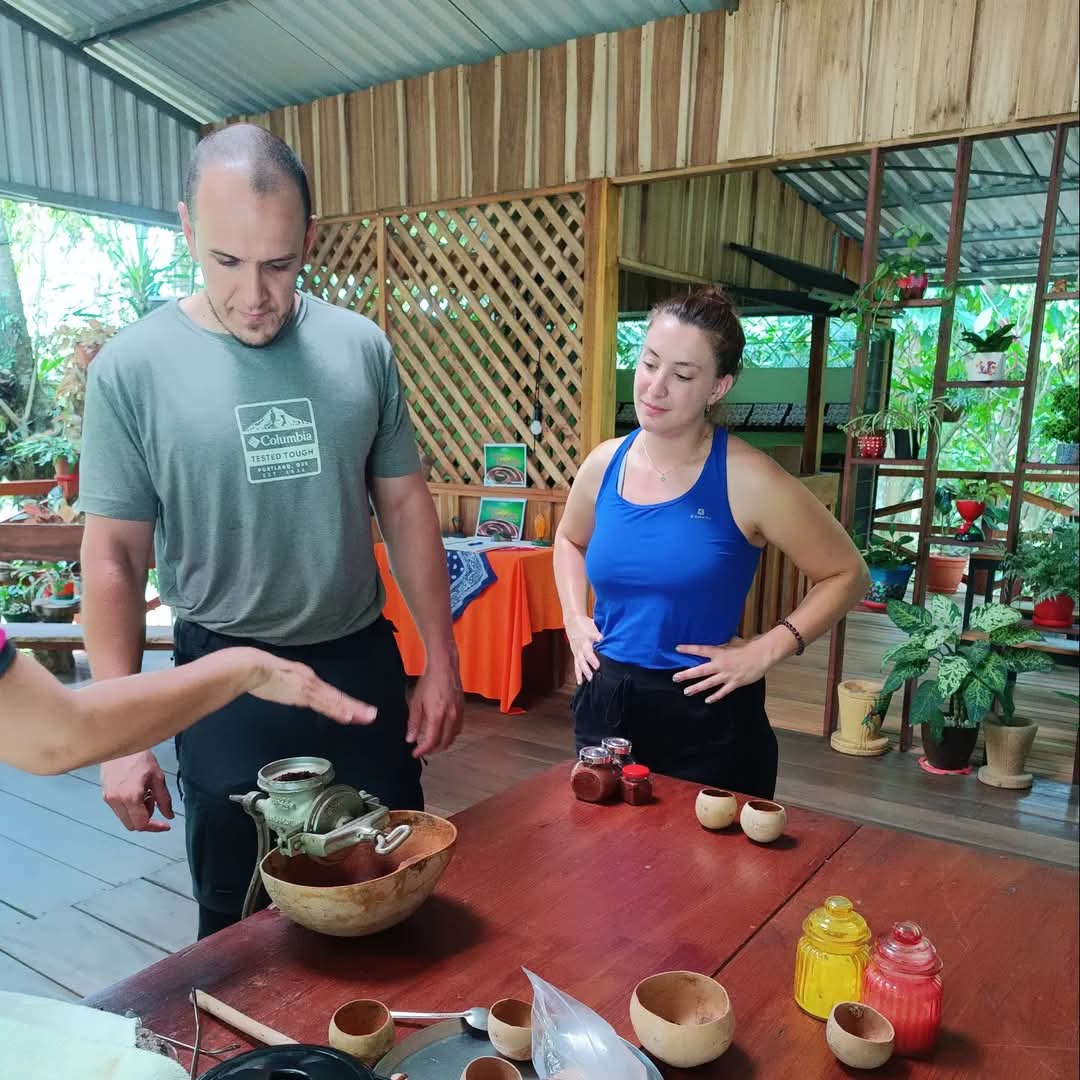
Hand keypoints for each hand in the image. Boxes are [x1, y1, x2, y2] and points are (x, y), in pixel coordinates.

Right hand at [101, 750, 173, 831]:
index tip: (165, 825)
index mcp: (130, 797)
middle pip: (132, 825)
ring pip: (125, 818)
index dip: (155, 827)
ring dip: (138, 813)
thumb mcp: (158, 778)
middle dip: (146, 819)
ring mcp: (108, 798)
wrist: (120, 744)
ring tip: (146, 793)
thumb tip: (169, 816)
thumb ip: (164, 800)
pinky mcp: (104, 795)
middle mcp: (116, 801)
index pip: (142, 824)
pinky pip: (119, 810)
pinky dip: (130, 807)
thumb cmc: (140, 758)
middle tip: (154, 801)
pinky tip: (137, 791)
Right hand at [242, 650, 376, 723]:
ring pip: (334, 701)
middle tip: (372, 715)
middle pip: (337, 698)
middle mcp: (312, 682)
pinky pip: (323, 704)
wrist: (250, 666)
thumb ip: (289, 686)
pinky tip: (347, 716)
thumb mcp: (279, 679)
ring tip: (367, 717)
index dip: (344, 703)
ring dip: (351, 710)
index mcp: (307, 678)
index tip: (357, 711)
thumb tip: (292, 692)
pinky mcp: (302, 693)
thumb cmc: (258, 671)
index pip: (330, 694)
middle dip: (355, 707)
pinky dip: (336, 710)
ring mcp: (308, 687)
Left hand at [406, 657, 463, 757]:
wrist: (444, 667)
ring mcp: (458, 713)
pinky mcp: (463, 709)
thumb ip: (414, 722)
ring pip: (453, 737)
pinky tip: (444, 732)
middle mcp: (450, 716)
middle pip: (444, 742)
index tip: (416, 753)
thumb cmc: (430, 681)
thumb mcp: (416, 702)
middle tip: (423, 750)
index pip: (431, 741)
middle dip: (433, 750)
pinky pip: (459, 728)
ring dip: (443, 743)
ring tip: (433, 743)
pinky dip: (451, 735)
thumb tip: (411, 738)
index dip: (423, 750)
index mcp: (437, 715)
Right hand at [566, 614, 601, 683]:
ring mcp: (578, 651)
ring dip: (585, 671)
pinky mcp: (576, 655)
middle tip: (597, 668)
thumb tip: (615, 635)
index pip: (594, 636)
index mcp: (589, 634)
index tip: (602, 641)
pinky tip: (580, 683)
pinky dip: (578, 675)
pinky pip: (576, 666)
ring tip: (590, 679)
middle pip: (587, 653)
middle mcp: (582, 644)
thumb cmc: (586, 624)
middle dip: (592, 661)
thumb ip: (602, 631)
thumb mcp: (594, 624)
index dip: (598, 639)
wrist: (572, 622)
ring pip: (581, 662)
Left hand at [673, 637, 772, 702]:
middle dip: (687, 674)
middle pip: (700, 670)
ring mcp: (727, 675)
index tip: (677, 648)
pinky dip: (715, 697)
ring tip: (686, 691)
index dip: (688, 649)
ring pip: (708, 683)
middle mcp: (720, 664)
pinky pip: (723, 692)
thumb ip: (724, 643)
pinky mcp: (735, 683)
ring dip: (696, 688)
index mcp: (719, 652)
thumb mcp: (733, 642)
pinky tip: (707, 700)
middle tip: (675, 677)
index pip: (701, 650)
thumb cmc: (748, 647)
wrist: (762, 655)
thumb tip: (719, 637)